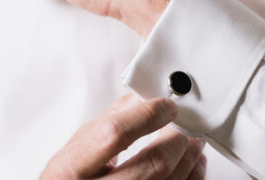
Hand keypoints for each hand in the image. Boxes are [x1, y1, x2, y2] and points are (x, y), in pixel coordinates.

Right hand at [40, 94, 206, 179]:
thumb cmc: (72, 178)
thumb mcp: (80, 146)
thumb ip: (113, 117)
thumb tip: (148, 93)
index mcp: (71, 169)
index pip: (115, 134)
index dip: (148, 115)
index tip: (168, 105)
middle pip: (153, 163)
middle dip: (178, 137)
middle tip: (188, 121)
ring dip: (190, 155)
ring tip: (193, 138)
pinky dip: (193, 175)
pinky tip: (193, 163)